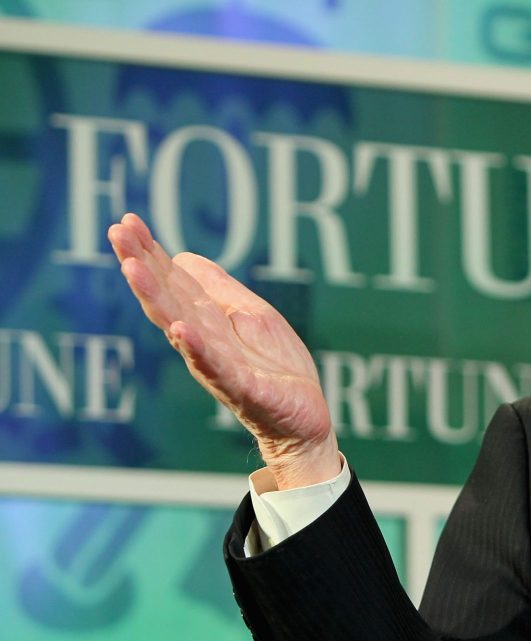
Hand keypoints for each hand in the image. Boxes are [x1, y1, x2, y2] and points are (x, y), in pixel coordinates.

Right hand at [108, 213, 339, 488]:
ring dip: (156, 298)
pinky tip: (181, 328)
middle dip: (141, 266)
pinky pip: (217, 367)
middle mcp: (204, 342)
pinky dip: (198, 348)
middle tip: (117, 233)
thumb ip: (218, 290)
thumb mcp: (250, 316)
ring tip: (132, 268)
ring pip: (181, 328)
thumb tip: (182, 257)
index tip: (126, 222)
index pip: (172, 282)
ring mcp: (220, 365)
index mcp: (207, 322)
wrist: (302, 418)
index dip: (150, 253)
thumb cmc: (274, 368)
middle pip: (166, 299)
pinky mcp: (244, 388)